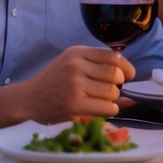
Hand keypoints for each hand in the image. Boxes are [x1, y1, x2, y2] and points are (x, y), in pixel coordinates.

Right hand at [20, 46, 135, 123]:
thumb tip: (133, 78)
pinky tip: (101, 108)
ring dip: (113, 99)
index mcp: (77, 53)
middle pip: (115, 75)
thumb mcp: (73, 65)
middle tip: (111, 90)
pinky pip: (107, 107)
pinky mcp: (75, 104)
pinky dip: (110, 109)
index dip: (126, 67)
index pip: (113, 56)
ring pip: (112, 92)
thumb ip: (99, 67)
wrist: (29, 98)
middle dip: (119, 85)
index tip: (129, 75)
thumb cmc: (54, 81)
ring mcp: (75, 85)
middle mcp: (76, 66)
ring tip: (101, 100)